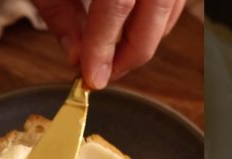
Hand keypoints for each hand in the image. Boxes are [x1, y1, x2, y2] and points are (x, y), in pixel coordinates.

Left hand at [31, 0, 185, 88]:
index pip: (117, 7)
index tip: (89, 78)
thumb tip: (75, 54)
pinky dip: (153, 25)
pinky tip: (127, 34)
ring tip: (110, 57)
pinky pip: (173, 5)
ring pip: (168, 14)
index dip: (103, 47)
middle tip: (101, 77)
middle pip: (153, 18)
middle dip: (128, 56)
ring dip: (141, 42)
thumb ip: (59, 11)